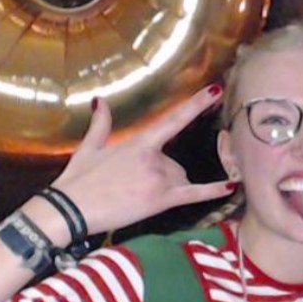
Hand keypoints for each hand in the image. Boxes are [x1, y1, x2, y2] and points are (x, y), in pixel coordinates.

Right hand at [49, 86, 234, 234]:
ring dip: (167, 187)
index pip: (174, 119)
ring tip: (135, 197)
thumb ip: (101, 123)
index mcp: (139, 142)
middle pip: (176, 163)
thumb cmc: (77, 179)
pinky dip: (213, 191)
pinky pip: (194, 194)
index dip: (196, 104)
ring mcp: (160, 179)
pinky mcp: (161, 200)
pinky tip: (232, 186)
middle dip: (162, 174)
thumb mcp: (89, 147)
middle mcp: (154, 158)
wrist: (70, 210)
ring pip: (180, 178)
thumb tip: (101, 101)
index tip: (216, 91)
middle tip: (132, 187)